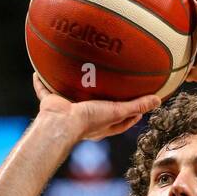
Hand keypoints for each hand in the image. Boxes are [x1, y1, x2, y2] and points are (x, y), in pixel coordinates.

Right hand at [33, 73, 159, 140]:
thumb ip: (136, 105)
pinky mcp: (51, 104)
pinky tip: (38, 70)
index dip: (130, 115)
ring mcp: (67, 111)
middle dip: (102, 99)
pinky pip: (45, 91)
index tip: (140, 106)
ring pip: (71, 97)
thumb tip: (158, 100)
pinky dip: (41, 82)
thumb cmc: (89, 121)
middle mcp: (84, 119)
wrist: (61, 123)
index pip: (120, 121)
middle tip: (111, 87)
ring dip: (72, 88)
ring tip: (76, 72)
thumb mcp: (116, 111)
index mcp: (101, 125)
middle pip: (96, 108)